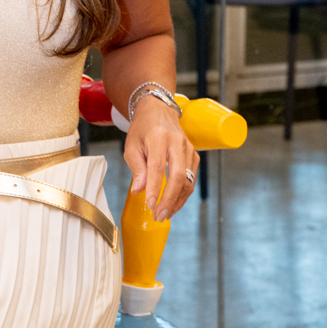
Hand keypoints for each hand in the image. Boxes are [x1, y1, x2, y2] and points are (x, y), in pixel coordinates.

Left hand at [123, 96, 199, 220]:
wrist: (158, 112)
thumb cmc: (142, 130)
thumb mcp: (132, 146)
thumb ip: (136, 168)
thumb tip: (139, 191)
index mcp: (158, 137)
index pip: (157, 166)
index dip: (154, 187)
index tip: (149, 205)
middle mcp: (177, 142)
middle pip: (178, 175)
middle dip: (169, 199)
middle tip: (159, 215)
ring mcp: (188, 149)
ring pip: (187, 180)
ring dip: (177, 201)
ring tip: (164, 213)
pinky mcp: (194, 155)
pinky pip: (191, 179)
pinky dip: (183, 194)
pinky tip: (173, 203)